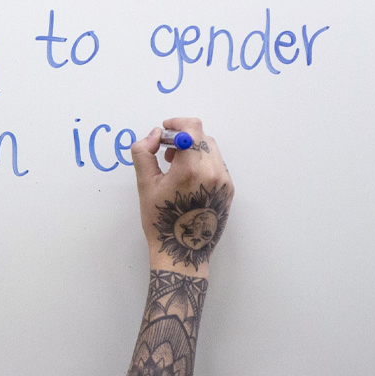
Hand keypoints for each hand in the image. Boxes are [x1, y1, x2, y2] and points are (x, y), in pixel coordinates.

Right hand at [131, 118, 233, 276]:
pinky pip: (218, 165)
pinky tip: (189, 180)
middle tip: (166, 153)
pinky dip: (203, 163)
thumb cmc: (161, 221)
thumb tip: (155, 135)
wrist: (183, 252)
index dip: (176, 123)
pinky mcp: (229, 191)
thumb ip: (145, 152)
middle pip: (202, 137)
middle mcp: (213, 172)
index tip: (165, 130)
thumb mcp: (145, 185)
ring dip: (194, 150)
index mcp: (191, 169)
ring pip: (212, 150)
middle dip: (183, 138)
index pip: (192, 128)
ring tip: (176, 167)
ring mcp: (225, 182)